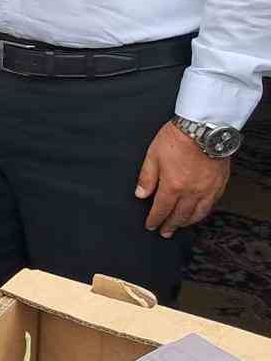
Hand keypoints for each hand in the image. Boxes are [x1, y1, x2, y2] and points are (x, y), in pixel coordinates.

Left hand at [135, 121, 231, 237]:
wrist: (205, 128)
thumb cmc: (178, 138)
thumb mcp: (153, 155)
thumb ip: (147, 177)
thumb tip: (141, 194)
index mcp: (173, 186)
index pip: (161, 209)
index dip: (155, 220)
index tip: (151, 226)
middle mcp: (191, 192)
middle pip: (180, 215)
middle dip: (170, 225)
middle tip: (165, 232)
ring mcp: (207, 189)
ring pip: (197, 213)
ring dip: (187, 222)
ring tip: (180, 225)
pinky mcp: (219, 184)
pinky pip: (211, 204)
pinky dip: (203, 212)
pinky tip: (198, 212)